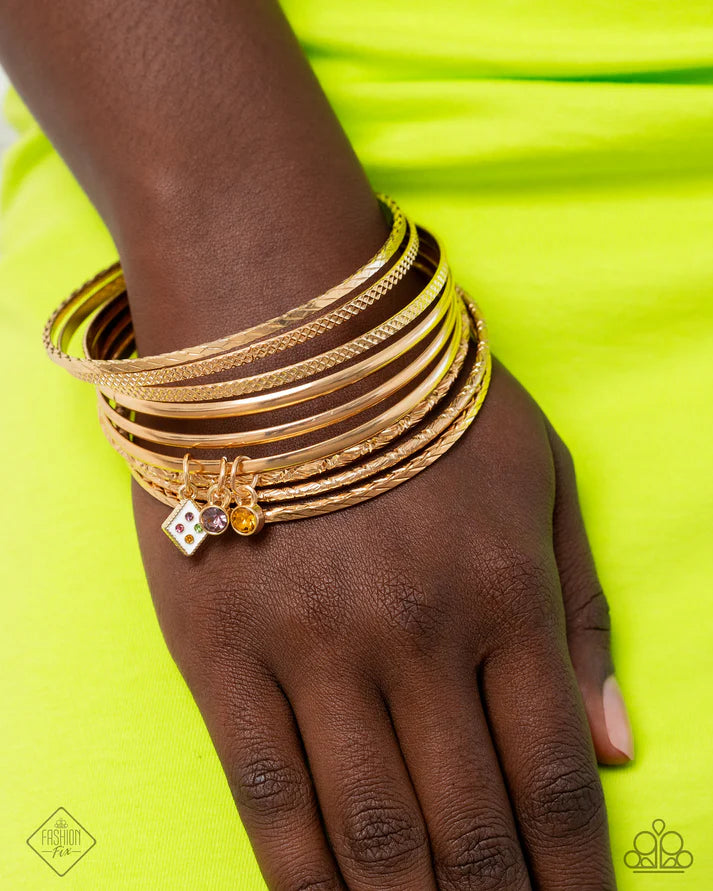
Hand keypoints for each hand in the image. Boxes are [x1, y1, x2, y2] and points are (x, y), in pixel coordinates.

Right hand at [132, 358, 630, 889]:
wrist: (283, 338)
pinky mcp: (222, 652)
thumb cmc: (424, 404)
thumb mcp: (544, 476)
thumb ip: (588, 611)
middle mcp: (418, 637)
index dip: (574, 880)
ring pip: (372, 834)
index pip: (555, 781)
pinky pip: (266, 797)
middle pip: (470, 827)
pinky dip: (302, 879)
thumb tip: (620, 747)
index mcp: (507, 594)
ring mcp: (314, 649)